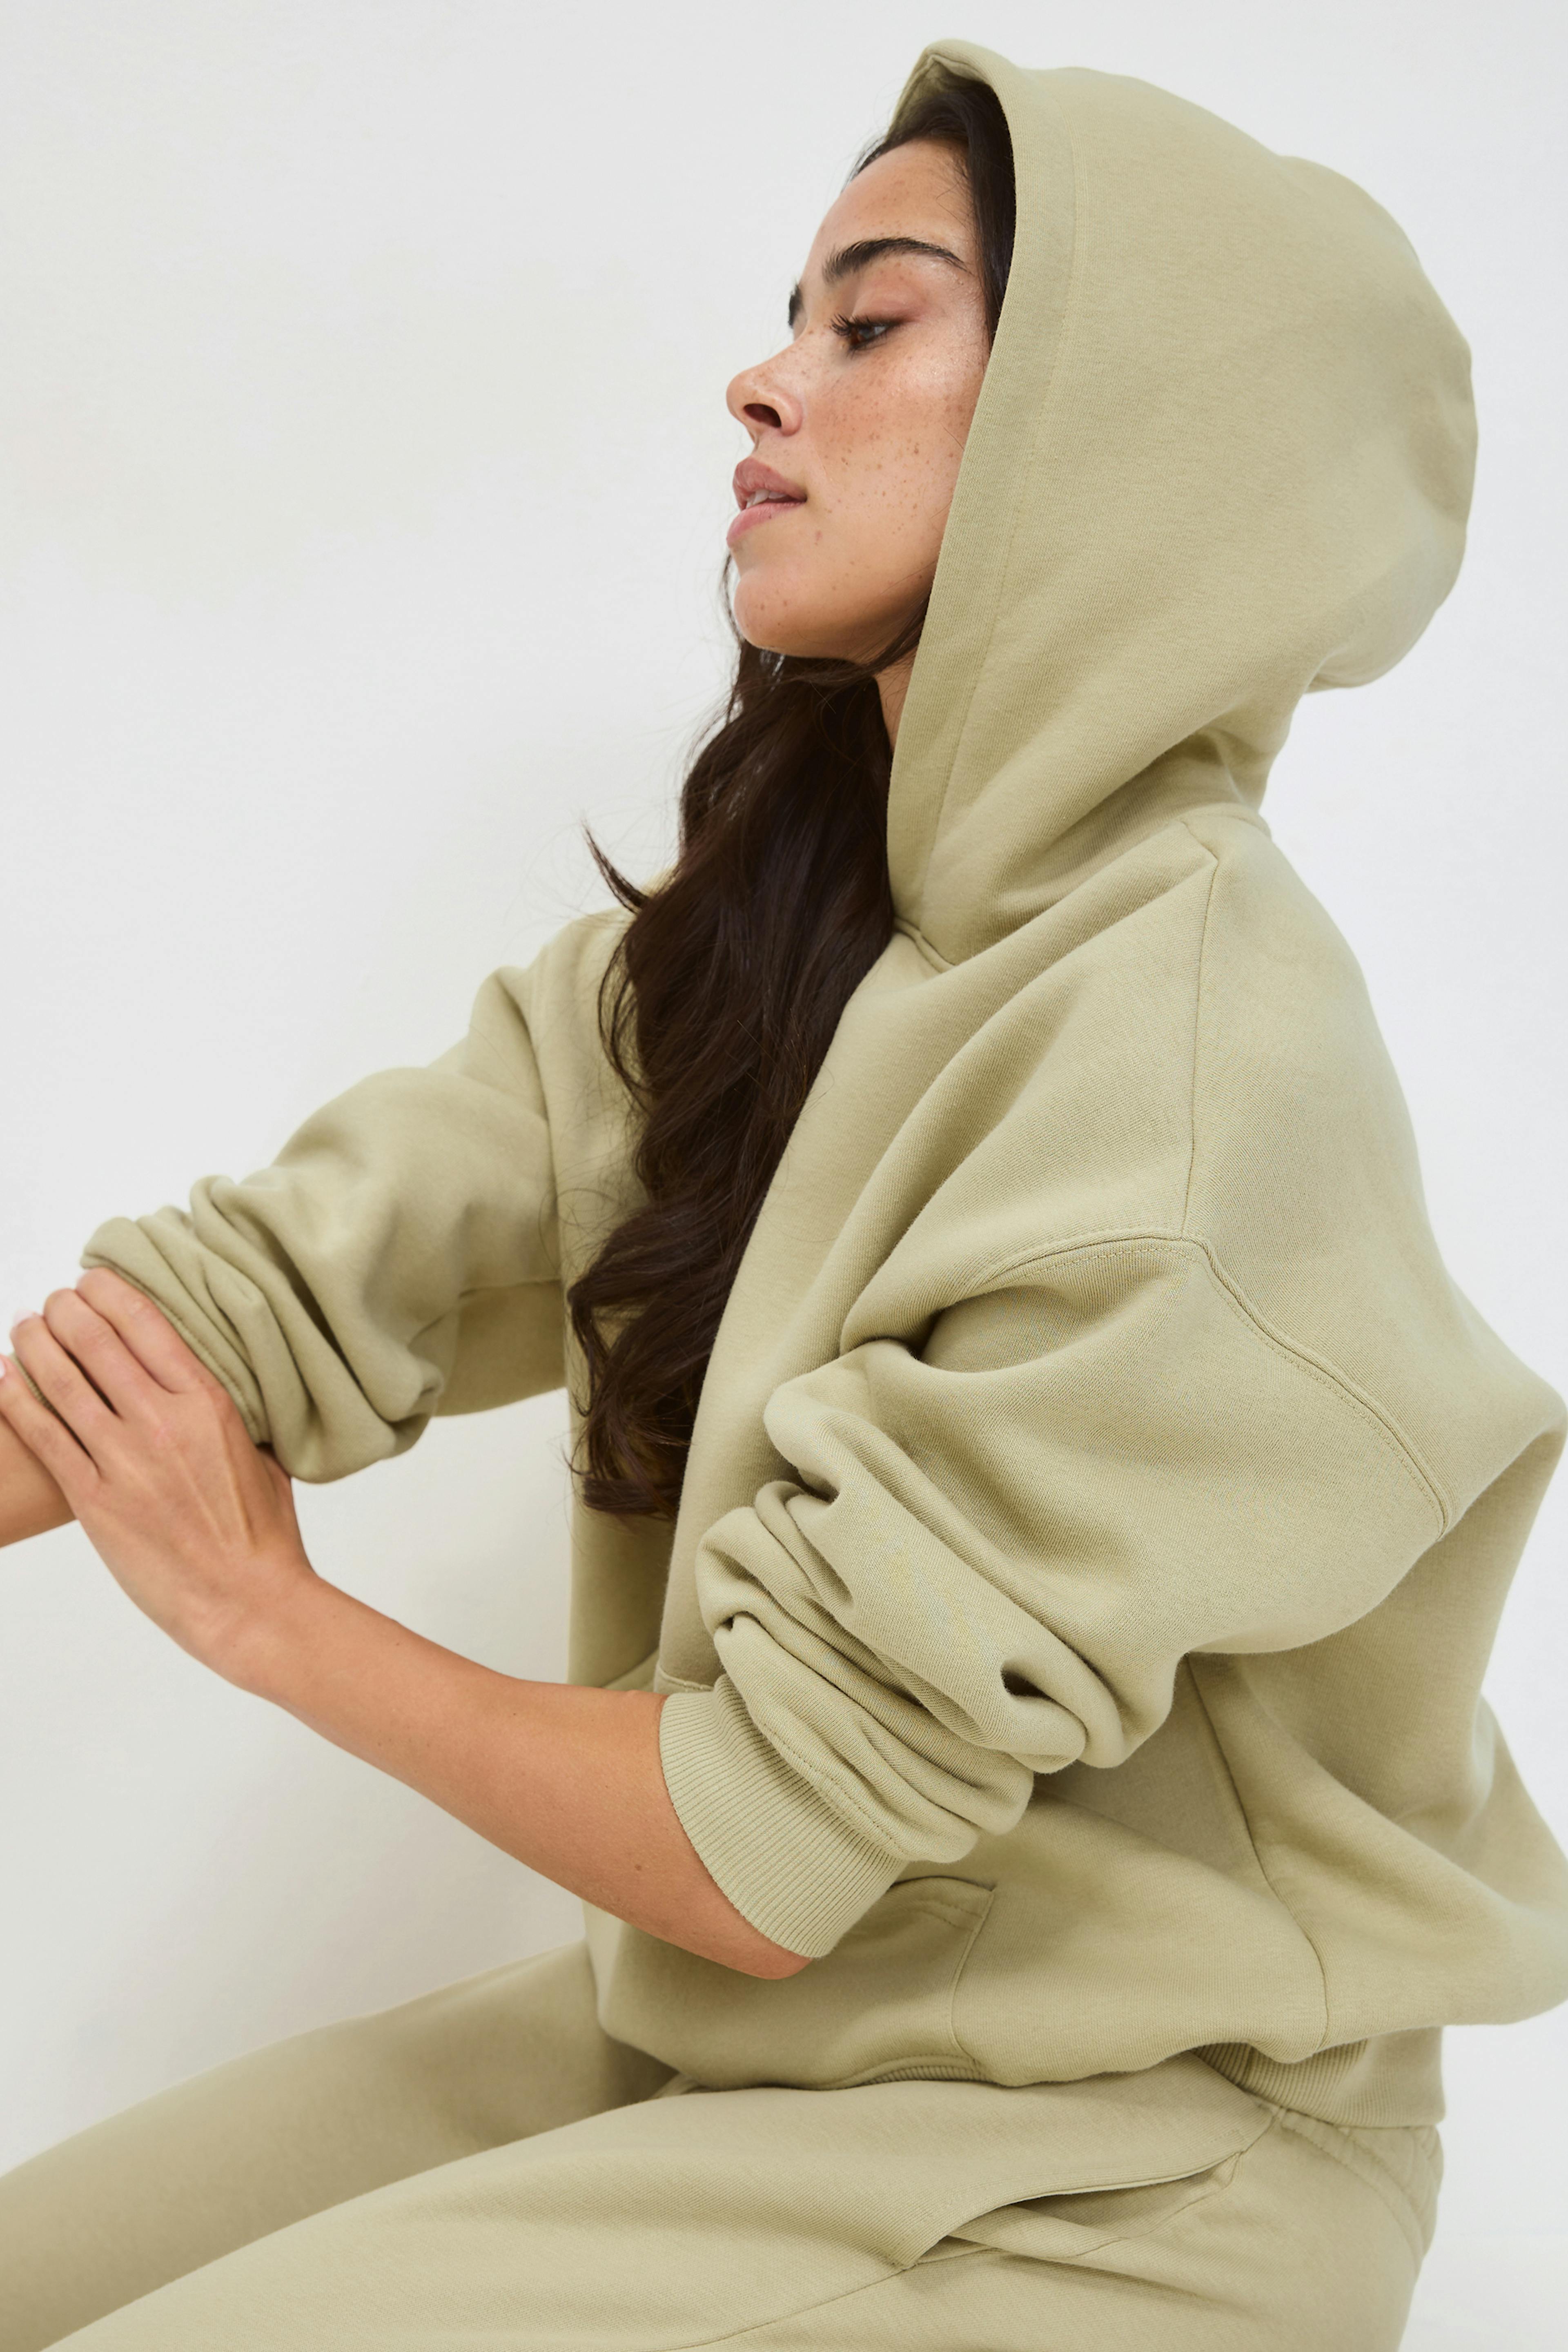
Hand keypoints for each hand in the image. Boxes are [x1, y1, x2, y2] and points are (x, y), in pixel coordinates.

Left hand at [0, 1269, 316, 1677]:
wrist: (246, 1600)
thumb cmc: (261, 1536)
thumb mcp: (262, 1456)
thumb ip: (233, 1416)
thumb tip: (218, 1391)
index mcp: (208, 1405)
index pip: (147, 1325)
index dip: (111, 1293)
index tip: (93, 1280)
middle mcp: (162, 1422)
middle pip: (96, 1342)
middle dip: (65, 1310)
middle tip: (53, 1301)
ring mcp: (124, 1461)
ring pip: (61, 1381)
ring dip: (34, 1344)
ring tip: (23, 1327)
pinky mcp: (94, 1500)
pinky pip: (43, 1436)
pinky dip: (17, 1401)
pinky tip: (3, 1380)